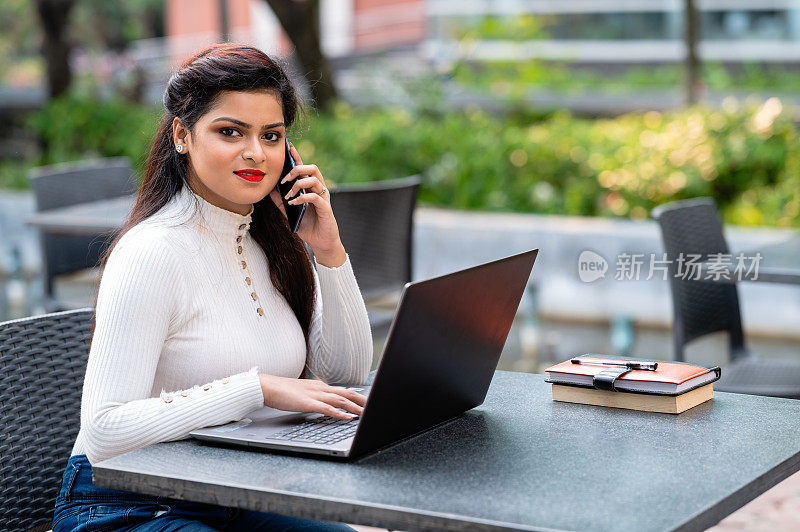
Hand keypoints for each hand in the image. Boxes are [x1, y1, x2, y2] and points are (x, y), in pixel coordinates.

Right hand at [258, 373, 366, 419]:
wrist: (266, 387)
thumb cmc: (282, 391)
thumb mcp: (303, 393)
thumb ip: (315, 397)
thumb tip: (325, 404)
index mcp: (320, 386)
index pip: (343, 390)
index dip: (358, 396)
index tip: (368, 402)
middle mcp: (321, 388)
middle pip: (347, 393)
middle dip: (363, 400)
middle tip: (375, 406)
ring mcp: (315, 395)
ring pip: (341, 400)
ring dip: (356, 407)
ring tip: (367, 413)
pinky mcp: (308, 403)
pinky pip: (328, 408)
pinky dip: (340, 413)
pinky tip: (349, 417)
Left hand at [268, 142, 345, 266]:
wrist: (321, 243)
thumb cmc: (307, 226)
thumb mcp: (289, 213)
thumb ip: (280, 202)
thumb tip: (269, 191)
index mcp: (310, 188)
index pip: (304, 168)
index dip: (297, 157)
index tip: (288, 147)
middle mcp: (319, 189)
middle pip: (312, 168)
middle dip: (297, 169)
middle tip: (284, 180)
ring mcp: (323, 198)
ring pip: (314, 180)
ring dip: (298, 185)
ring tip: (288, 195)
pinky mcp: (326, 208)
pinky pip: (315, 197)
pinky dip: (302, 198)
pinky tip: (294, 203)